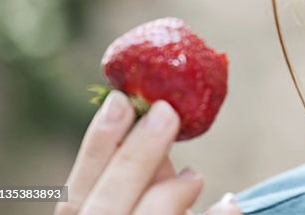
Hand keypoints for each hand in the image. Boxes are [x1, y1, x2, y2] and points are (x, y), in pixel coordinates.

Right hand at [56, 90, 241, 214]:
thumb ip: (135, 185)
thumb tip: (158, 133)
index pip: (74, 195)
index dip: (94, 147)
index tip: (118, 100)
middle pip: (106, 208)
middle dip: (135, 156)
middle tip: (166, 111)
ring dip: (168, 194)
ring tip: (195, 173)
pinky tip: (231, 203)